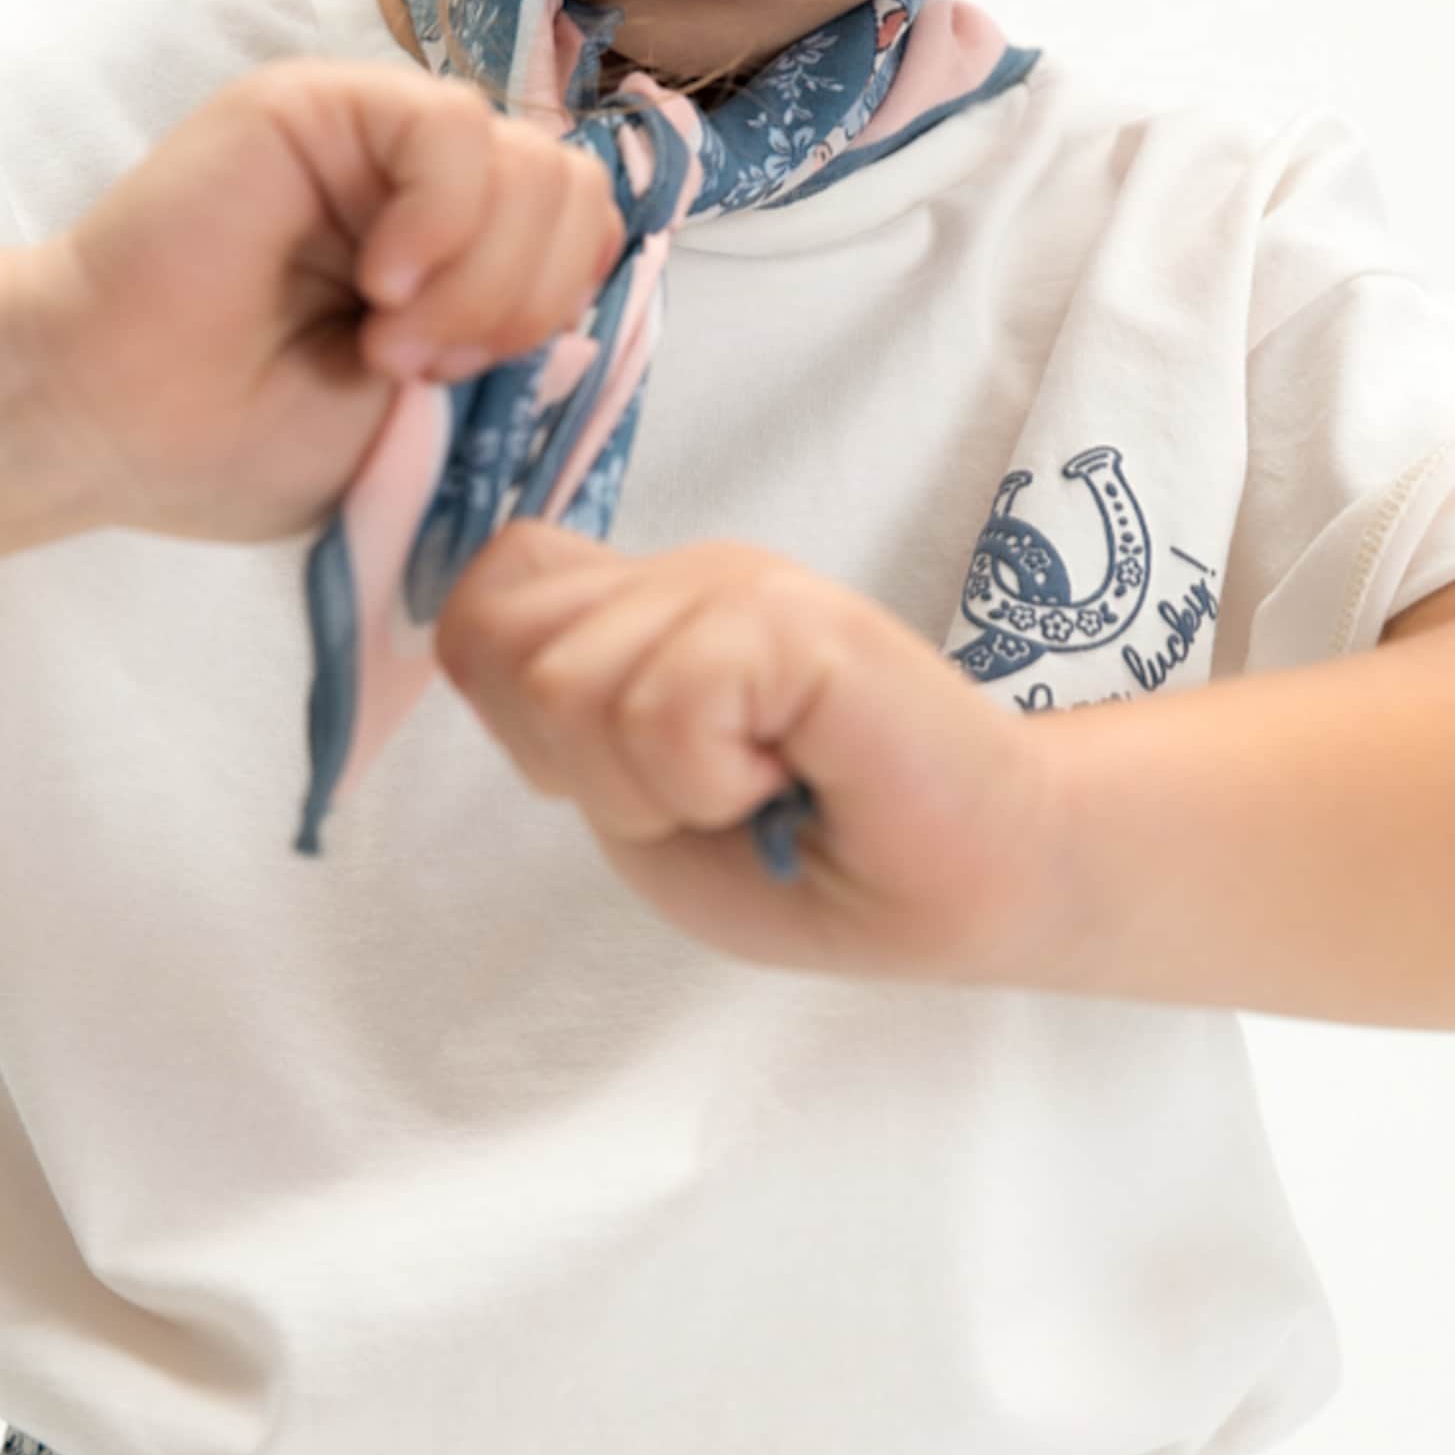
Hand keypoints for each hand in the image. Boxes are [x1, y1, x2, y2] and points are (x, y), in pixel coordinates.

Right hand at [10, 59, 623, 545]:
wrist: (112, 422)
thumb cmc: (244, 437)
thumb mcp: (430, 414)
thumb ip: (516, 345)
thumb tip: (601, 294)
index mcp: (461, 254)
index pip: (588, 235)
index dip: (558, 310)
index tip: (470, 386)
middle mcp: (428, 187)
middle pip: (576, 197)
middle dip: (524, 303)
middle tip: (420, 368)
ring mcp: (375, 138)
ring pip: (533, 161)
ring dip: (480, 278)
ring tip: (387, 340)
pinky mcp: (321, 102)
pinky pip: (452, 126)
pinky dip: (443, 218)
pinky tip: (380, 283)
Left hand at [434, 519, 1071, 988]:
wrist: (974, 883)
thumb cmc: (815, 856)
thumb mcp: (644, 798)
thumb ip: (566, 712)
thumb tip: (480, 639)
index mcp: (648, 603)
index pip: (487, 596)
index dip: (518, 705)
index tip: (628, 776)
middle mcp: (689, 571)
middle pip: (502, 643)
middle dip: (578, 763)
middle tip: (700, 791)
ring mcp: (743, 583)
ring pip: (570, 687)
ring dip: (652, 787)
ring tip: (754, 787)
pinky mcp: (797, 622)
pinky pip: (665, 709)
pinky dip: (711, 783)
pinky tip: (788, 779)